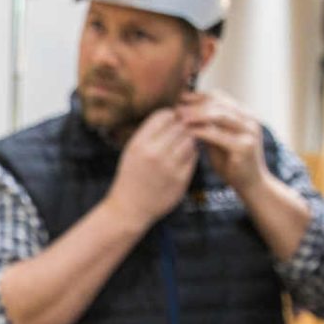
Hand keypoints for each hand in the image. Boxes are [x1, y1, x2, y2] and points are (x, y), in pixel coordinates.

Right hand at [106, 107, 196, 227]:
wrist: (129, 209)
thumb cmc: (130, 177)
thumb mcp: (132, 149)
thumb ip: (150, 132)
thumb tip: (174, 114)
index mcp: (139, 143)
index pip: (164, 115)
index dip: (170, 115)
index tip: (171, 120)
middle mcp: (155, 153)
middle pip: (180, 125)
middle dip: (182, 126)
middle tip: (179, 132)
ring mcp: (170, 166)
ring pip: (190, 139)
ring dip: (188, 139)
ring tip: (180, 145)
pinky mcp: (181, 179)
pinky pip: (194, 156)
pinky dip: (191, 153)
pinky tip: (182, 158)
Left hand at [177, 90, 266, 195]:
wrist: (252, 186)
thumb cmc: (231, 164)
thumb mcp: (218, 141)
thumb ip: (209, 127)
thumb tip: (185, 112)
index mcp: (245, 115)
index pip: (219, 97)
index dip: (198, 96)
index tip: (179, 98)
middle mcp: (250, 119)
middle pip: (219, 103)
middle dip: (195, 104)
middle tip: (176, 107)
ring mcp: (249, 132)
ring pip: (219, 115)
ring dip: (197, 114)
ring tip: (180, 116)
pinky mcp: (244, 146)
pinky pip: (218, 134)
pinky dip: (201, 131)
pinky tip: (188, 132)